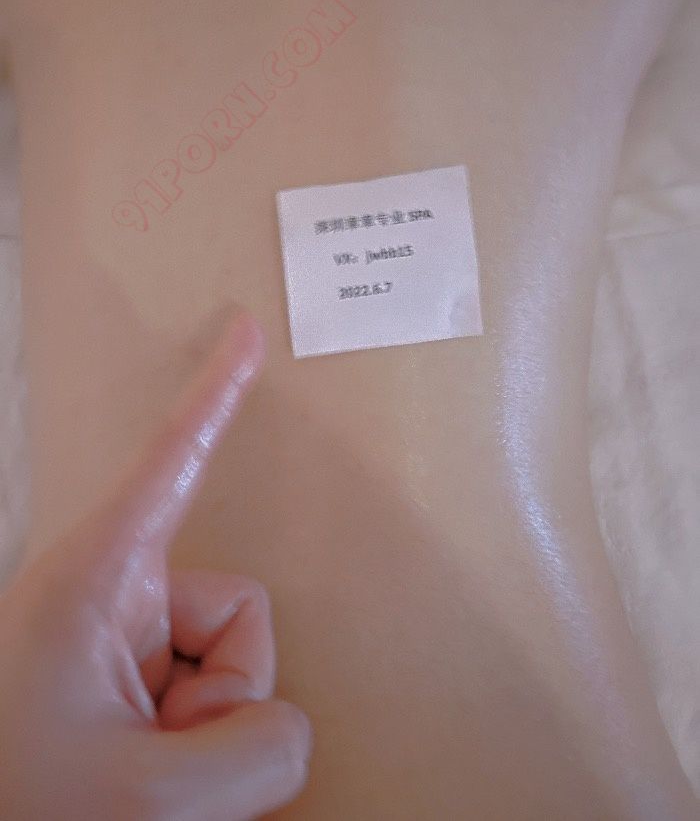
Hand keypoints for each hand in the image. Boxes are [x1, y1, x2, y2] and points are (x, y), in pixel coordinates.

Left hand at [0, 312, 311, 819]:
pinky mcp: (137, 679)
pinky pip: (222, 695)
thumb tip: (285, 723)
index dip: (214, 395)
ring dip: (210, 729)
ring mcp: (127, 641)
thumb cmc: (24, 815)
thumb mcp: (149, 800)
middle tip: (156, 756)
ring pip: (239, 663)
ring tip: (142, 771)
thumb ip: (263, 747)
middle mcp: (111, 598)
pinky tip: (150, 771)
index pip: (171, 462)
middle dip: (227, 692)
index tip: (240, 331)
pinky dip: (202, 743)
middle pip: (241, 610)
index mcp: (90, 583)